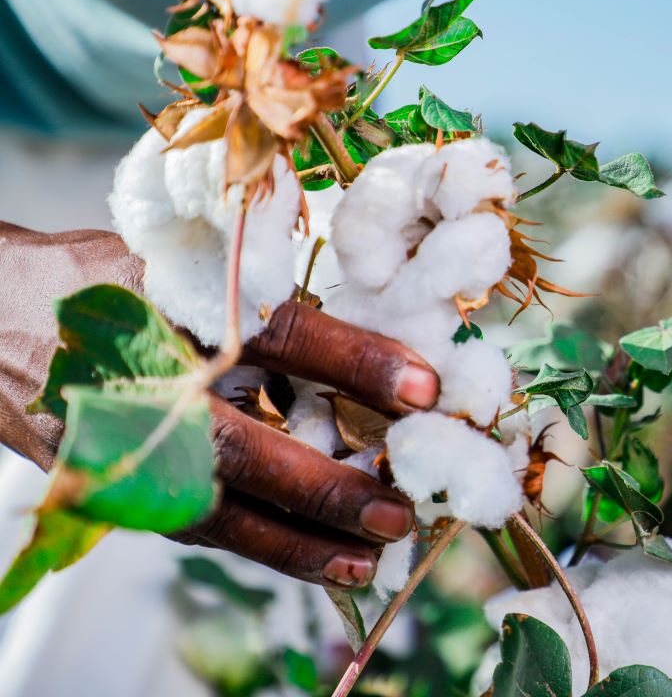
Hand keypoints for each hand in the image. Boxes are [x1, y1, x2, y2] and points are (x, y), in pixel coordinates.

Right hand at [0, 225, 438, 587]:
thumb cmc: (101, 275)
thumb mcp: (176, 257)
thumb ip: (259, 284)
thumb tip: (372, 308)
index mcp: (170, 312)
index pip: (279, 336)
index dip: (355, 361)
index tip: (425, 387)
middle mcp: (146, 388)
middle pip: (247, 451)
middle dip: (330, 488)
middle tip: (403, 510)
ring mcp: (125, 446)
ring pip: (219, 511)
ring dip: (300, 541)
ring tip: (371, 559)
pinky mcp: (118, 484)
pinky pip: (199, 525)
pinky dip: (262, 545)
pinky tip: (318, 558)